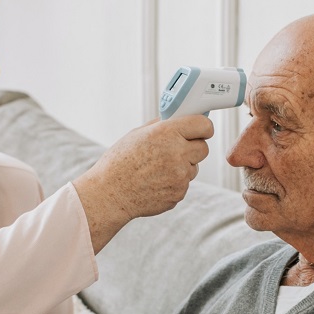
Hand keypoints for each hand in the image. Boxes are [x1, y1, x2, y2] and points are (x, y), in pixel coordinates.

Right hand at [73, 114, 212, 250]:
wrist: (110, 194)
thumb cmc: (119, 162)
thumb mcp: (137, 134)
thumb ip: (162, 125)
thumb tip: (179, 119)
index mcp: (167, 133)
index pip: (204, 126)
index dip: (203, 128)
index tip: (200, 130)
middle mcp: (177, 153)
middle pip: (203, 148)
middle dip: (193, 148)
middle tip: (177, 149)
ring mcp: (180, 176)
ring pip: (193, 167)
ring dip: (182, 167)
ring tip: (158, 169)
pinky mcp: (179, 193)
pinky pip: (184, 183)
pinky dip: (174, 182)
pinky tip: (156, 181)